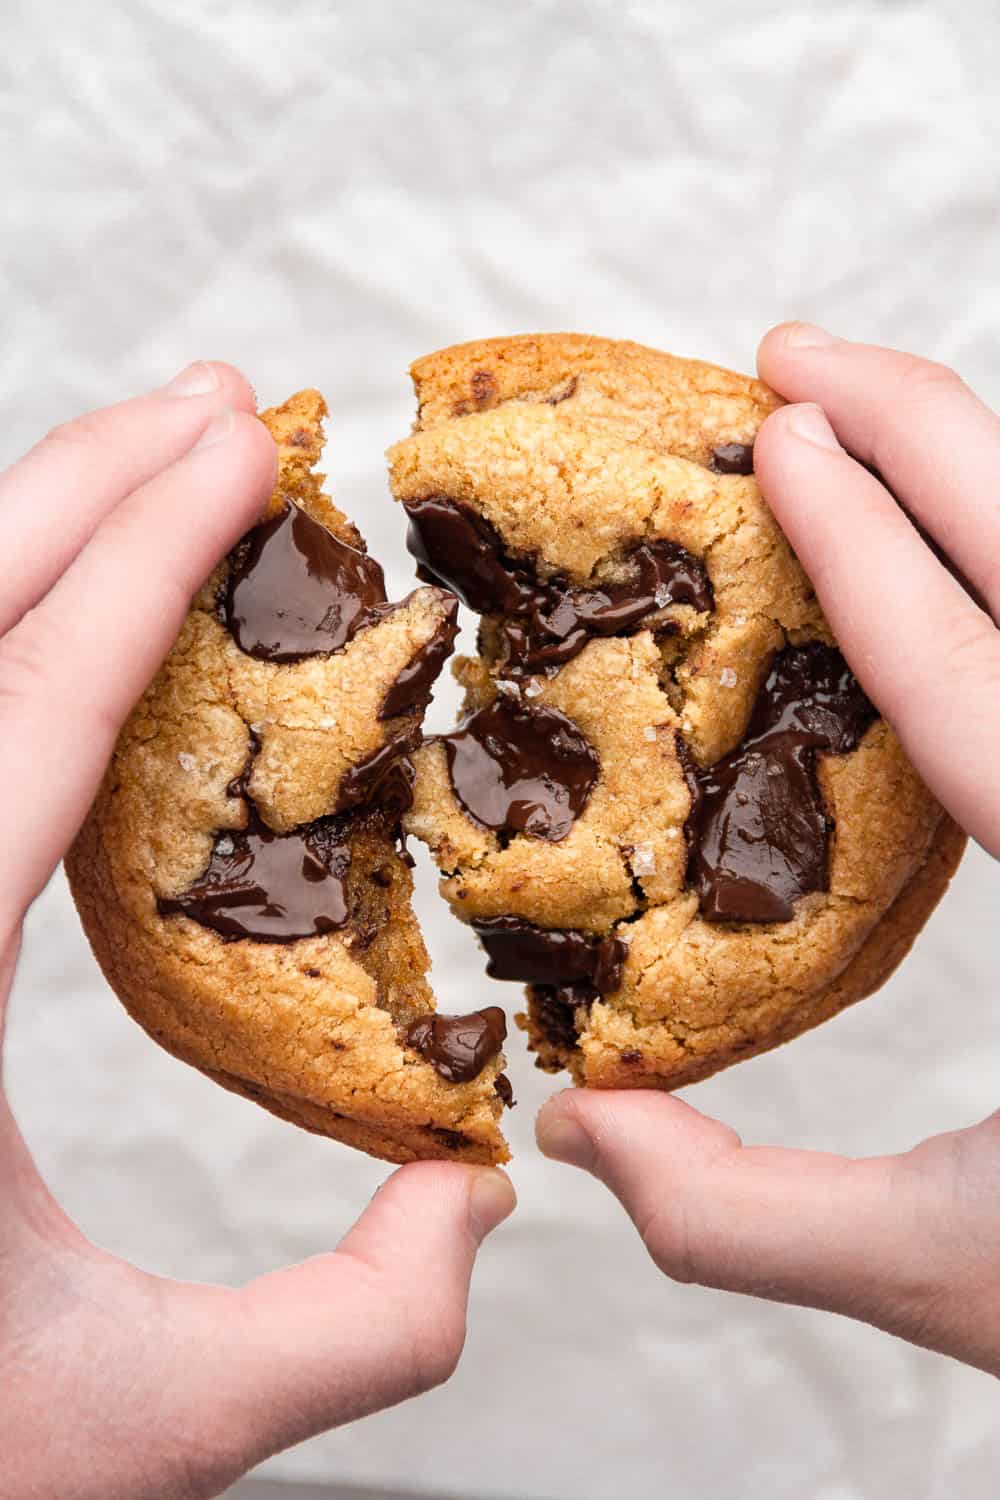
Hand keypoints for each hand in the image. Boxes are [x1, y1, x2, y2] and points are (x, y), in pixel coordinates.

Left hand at [0, 365, 514, 1498]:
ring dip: (30, 537)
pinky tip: (73, 614)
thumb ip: (350, 1327)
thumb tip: (475, 1192)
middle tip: (216, 409)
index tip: (238, 448)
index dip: (142, 564)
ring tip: (160, 464)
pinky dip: (2, 636)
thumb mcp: (142, 1420)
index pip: (26, 725)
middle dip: (82, 492)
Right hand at [537, 324, 999, 1377]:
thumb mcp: (955, 1268)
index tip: (775, 439)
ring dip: (981, 461)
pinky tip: (963, 524)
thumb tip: (579, 1128)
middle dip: (925, 432)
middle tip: (798, 358)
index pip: (971, 682)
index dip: (864, 549)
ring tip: (862, 404)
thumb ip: (744, 1216)